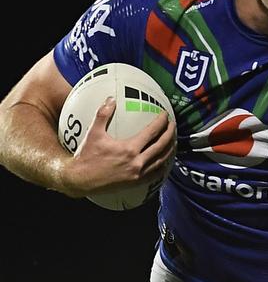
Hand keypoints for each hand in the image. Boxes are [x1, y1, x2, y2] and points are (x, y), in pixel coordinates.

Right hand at [62, 98, 176, 196]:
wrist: (81, 180)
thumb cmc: (86, 156)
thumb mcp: (93, 133)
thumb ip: (103, 115)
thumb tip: (111, 99)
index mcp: (129, 149)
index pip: (152, 132)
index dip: (161, 122)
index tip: (166, 115)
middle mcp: (137, 162)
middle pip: (161, 146)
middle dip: (170, 134)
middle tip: (173, 125)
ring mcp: (138, 174)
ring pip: (161, 160)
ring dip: (169, 149)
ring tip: (173, 140)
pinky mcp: (136, 182)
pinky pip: (155, 173)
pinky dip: (163, 165)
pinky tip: (165, 160)